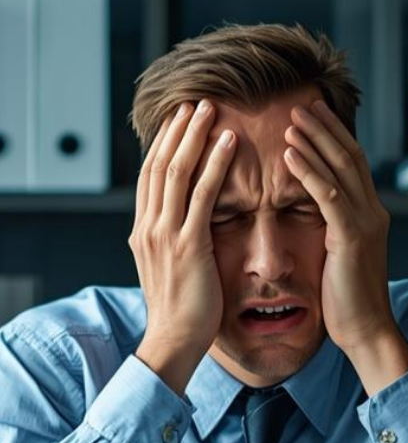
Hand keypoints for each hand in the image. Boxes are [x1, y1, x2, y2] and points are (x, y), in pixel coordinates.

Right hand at [130, 100, 236, 394]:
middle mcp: (149, 226)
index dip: (165, 143)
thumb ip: (175, 241)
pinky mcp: (188, 245)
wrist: (175, 341)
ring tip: (213, 109)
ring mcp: (165, 234)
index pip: (152, 175)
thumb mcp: (172, 269)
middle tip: (195, 100)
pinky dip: (214, 164)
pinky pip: (203, 195)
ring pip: (177, 171)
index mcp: (144, 230)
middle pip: (160, 164)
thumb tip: (187, 225)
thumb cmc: (183, 310)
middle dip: (178, 130)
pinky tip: (229, 143)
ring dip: (194, 136)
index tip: (180, 119)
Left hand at [282, 101, 407, 392]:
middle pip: (350, 157)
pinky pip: (328, 196)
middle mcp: (373, 212)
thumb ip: (335, 230)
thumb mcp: (342, 256)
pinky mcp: (351, 238)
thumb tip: (316, 216)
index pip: (353, 164)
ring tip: (291, 119)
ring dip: (314, 141)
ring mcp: (365, 223)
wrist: (367, 330)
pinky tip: (289, 154)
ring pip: (340, 170)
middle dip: (325, 128)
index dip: (334, 136)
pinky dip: (308, 171)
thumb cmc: (348, 301)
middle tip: (301, 102)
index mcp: (370, 215)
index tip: (312, 114)